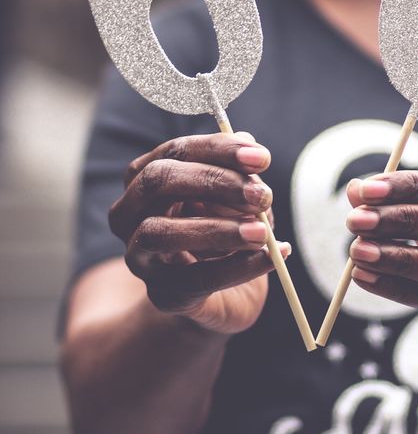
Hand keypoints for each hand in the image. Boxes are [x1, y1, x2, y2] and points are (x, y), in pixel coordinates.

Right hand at [109, 132, 287, 334]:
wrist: (223, 293)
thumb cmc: (224, 228)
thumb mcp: (236, 196)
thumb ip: (238, 171)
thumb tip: (247, 140)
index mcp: (146, 177)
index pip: (176, 151)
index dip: (218, 149)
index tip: (261, 158)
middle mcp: (130, 212)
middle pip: (159, 181)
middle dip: (214, 182)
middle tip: (262, 195)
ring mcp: (139, 255)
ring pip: (160, 232)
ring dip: (218, 229)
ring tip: (261, 232)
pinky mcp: (160, 293)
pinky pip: (195, 280)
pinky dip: (239, 267)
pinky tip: (271, 256)